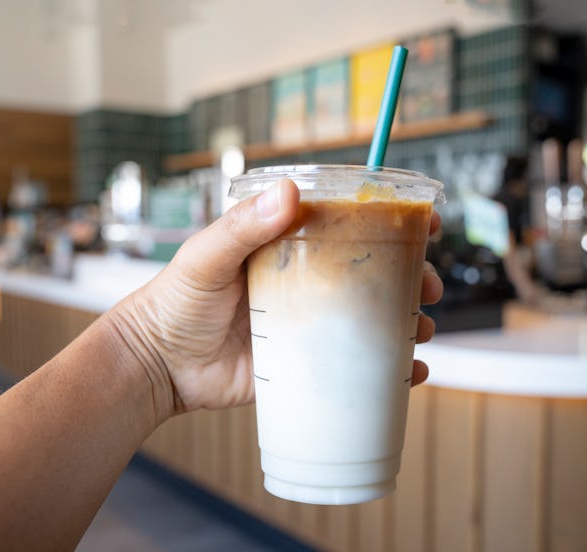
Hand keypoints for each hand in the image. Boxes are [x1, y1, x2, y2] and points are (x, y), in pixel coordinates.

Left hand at [111, 179, 443, 418]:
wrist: (157, 366)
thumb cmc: (175, 301)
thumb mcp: (206, 255)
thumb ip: (242, 226)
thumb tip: (289, 193)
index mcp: (291, 247)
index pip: (351, 226)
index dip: (393, 221)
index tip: (425, 222)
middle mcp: (309, 283)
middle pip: (376, 274)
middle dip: (414, 278)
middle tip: (429, 286)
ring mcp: (311, 325)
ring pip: (375, 320)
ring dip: (410, 323)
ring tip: (424, 331)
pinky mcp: (308, 365)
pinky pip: (358, 366)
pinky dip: (391, 371)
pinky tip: (412, 374)